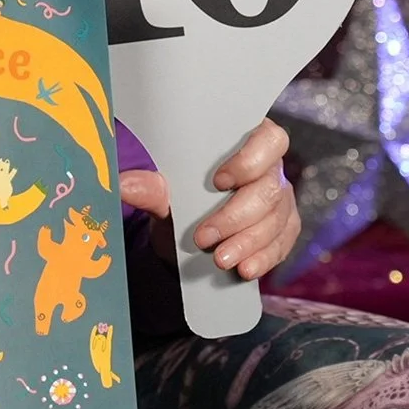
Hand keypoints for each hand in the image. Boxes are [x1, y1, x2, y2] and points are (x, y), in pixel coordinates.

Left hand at [119, 118, 299, 279]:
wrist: (185, 239)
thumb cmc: (182, 201)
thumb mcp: (165, 196)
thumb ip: (152, 188)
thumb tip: (124, 185)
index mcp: (247, 143)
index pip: (268, 139)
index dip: (250, 159)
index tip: (219, 181)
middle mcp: (271, 169)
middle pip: (269, 189)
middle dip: (236, 217)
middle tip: (204, 238)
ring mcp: (281, 200)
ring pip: (275, 220)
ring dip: (247, 243)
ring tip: (220, 260)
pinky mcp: (284, 229)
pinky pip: (281, 244)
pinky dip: (263, 258)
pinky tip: (244, 269)